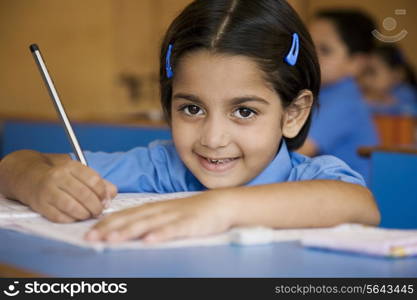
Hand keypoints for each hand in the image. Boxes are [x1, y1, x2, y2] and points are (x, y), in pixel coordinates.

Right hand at [23, 160, 116, 222]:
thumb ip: (99, 183)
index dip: (103, 193)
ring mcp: (48, 191)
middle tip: (99, 211)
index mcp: (71, 166)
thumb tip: (112, 193)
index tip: (106, 200)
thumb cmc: (62, 178)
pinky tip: (76, 217)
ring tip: (88, 215)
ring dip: (85, 214)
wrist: (31, 178)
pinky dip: (71, 219)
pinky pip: (60, 216)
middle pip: (84, 194)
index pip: (93, 180)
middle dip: (96, 206)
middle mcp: (58, 176)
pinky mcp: (40, 205)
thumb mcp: (80, 175)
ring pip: (72, 206)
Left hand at [84, 190, 235, 243]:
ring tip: (111, 239)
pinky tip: (149, 241)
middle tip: (91, 238)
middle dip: (110, 228)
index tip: (89, 232)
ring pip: (148, 224)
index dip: (106, 223)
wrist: (219, 204)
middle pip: (132, 219)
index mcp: (153, 208)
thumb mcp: (166, 213)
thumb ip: (148, 219)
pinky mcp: (190, 223)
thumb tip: (125, 228)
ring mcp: (175, 216)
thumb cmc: (191, 211)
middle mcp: (160, 210)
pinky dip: (161, 234)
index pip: (125, 214)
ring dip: (128, 231)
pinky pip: (174, 229)